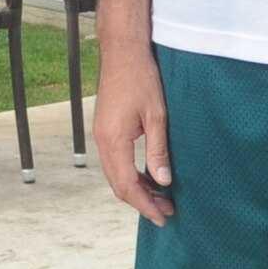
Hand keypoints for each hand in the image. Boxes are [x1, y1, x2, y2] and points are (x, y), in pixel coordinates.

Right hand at [93, 43, 175, 225]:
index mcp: (113, 140)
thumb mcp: (156, 116)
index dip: (145, 204)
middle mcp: (102, 140)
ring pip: (115, 174)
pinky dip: (130, 174)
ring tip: (160, 196)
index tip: (162, 217)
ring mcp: (101, 134)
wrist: (122, 51)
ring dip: (136, 188)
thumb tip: (163, 181)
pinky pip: (115, 161)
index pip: (127, 185)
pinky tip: (147, 175)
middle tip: (166, 211)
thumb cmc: (140, 77)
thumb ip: (158, 151)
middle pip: (118, 184)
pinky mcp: (105, 128)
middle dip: (141, 201)